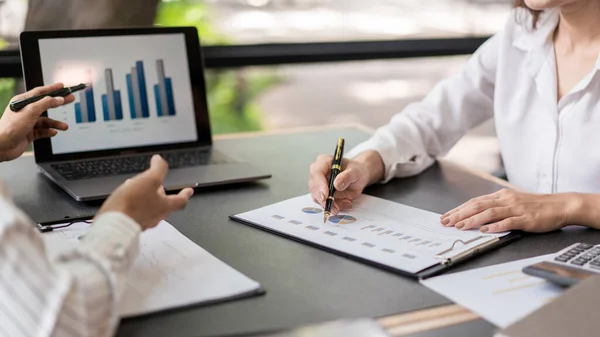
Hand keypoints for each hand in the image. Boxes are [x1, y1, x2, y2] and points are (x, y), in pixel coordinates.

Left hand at [0, 83, 72, 161]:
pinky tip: (53, 132)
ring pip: (46, 121)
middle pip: (46, 105)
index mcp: (22, 102)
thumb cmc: (10, 128)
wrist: (2, 146)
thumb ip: (46, 103)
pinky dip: (49, 132)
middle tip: (70, 99)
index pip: (40, 92)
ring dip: (55, 123)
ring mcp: (28, 122)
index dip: (52, 88)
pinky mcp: (29, 132)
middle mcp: (25, 111)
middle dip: (58, 103)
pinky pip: (43, 131)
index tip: (62, 86)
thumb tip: (57, 99)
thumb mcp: (30, 111)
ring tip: (64, 126)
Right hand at [97, 155, 193, 229]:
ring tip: (140, 188)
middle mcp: (156, 217)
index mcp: (165, 207)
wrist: (112, 224)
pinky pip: (137, 213)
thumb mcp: (149, 180)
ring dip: (147, 198)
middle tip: (161, 188)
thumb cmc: (132, 203)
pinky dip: (136, 204)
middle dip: (163, 194)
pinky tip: (127, 198)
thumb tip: (160, 160)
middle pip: (165, 205)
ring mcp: (143, 222)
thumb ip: (158, 169)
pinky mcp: (130, 225)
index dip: (185, 194)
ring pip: (150, 209)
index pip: (181, 200)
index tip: (189, 190)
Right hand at [309, 151, 381, 214]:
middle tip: (334, 207)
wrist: (359, 177)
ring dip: (330, 204)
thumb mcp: (355, 171)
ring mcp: (319, 185)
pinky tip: (346, 202)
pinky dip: (335, 206)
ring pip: (318, 197)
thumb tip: (337, 184)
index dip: (319, 185)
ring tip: (346, 203)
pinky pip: (325, 203)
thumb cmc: (356, 171)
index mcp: (324, 162)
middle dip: (323, 199)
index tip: (325, 195)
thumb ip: (346, 176)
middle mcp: (319, 173)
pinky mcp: (322, 194)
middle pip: (314, 187)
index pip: (316, 172)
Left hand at [440, 189, 571, 232]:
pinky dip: (496, 226)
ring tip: (460, 226)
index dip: (459, 209)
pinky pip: (509, 222)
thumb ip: (496, 207)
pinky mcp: (526, 218)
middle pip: (478, 206)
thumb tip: (476, 216)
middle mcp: (506, 200)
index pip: (475, 202)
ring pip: (490, 212)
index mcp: (501, 196)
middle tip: (446, 222)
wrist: (560, 205)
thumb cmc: (535, 206)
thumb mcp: (512, 202)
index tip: (446, 216)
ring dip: (473, 220)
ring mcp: (516, 208)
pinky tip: (486, 230)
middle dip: (460, 214)